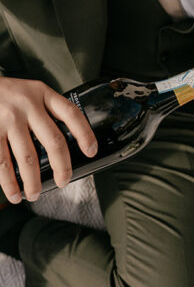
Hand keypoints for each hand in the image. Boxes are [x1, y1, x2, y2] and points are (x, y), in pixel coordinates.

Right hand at [0, 76, 97, 201]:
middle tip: (63, 181)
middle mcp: (27, 105)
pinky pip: (2, 162)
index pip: (71, 113)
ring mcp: (8, 118)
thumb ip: (45, 110)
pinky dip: (8, 182)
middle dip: (62, 167)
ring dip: (33, 181)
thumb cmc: (5, 93)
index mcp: (41, 93)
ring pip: (27, 157)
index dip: (84, 133)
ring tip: (34, 194)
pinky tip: (14, 192)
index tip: (91, 151)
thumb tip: (62, 146)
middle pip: (53, 140)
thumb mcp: (29, 92)